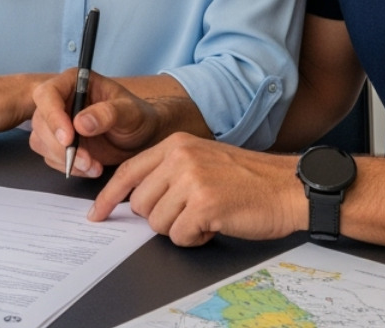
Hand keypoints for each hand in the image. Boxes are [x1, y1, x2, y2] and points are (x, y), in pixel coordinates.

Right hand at [28, 70, 163, 177]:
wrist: (142, 138)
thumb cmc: (138, 117)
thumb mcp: (130, 112)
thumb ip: (108, 113)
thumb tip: (80, 123)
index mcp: (74, 82)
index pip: (47, 94)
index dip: (52, 116)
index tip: (68, 139)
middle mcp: (61, 100)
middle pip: (41, 121)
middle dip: (60, 146)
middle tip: (86, 160)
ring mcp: (58, 122)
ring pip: (41, 141)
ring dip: (64, 159)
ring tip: (93, 166)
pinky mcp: (59, 143)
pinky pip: (51, 157)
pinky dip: (68, 167)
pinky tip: (90, 168)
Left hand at [88, 134, 302, 245]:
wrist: (288, 188)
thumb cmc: (250, 179)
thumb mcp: (202, 160)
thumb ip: (169, 172)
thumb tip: (136, 198)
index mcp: (176, 145)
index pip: (128, 172)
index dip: (109, 197)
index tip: (96, 213)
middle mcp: (179, 158)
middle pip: (140, 204)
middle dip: (162, 217)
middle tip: (191, 212)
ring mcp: (190, 180)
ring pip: (157, 223)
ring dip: (181, 229)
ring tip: (207, 215)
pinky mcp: (204, 204)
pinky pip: (180, 236)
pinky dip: (196, 239)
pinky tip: (215, 224)